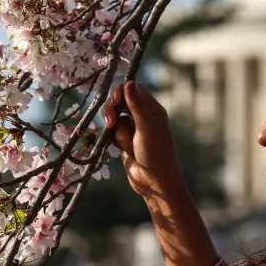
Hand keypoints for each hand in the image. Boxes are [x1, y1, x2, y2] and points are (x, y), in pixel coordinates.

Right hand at [102, 80, 185, 200]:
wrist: (153, 183)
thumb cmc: (155, 154)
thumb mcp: (146, 128)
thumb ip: (136, 105)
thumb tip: (129, 82)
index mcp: (152, 109)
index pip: (132, 89)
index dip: (120, 92)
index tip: (113, 102)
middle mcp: (142, 116)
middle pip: (119, 102)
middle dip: (112, 111)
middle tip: (109, 123)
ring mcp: (132, 129)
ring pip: (114, 118)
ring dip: (116, 131)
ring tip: (124, 145)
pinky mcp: (123, 140)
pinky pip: (112, 132)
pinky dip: (113, 139)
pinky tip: (121, 149)